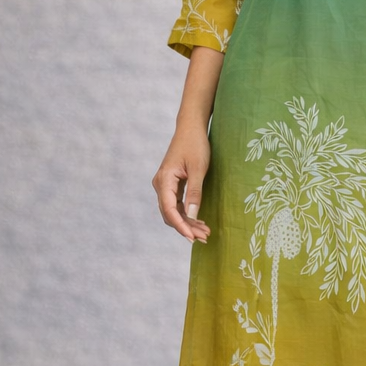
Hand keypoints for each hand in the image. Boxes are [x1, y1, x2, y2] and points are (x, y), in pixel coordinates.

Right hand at [152, 123, 211, 241]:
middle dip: (186, 227)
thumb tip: (191, 215)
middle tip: (204, 237)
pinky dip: (186, 214)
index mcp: (164, 180)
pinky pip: (176, 205)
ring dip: (187, 222)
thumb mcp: (199, 169)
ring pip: (173, 211)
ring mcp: (164, 185)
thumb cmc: (195, 145)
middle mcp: (160, 184)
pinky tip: (198, 221)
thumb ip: (194, 193)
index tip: (192, 237)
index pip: (169, 209)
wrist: (191, 129)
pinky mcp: (171, 185)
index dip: (180, 225)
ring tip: (204, 232)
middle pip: (170, 213)